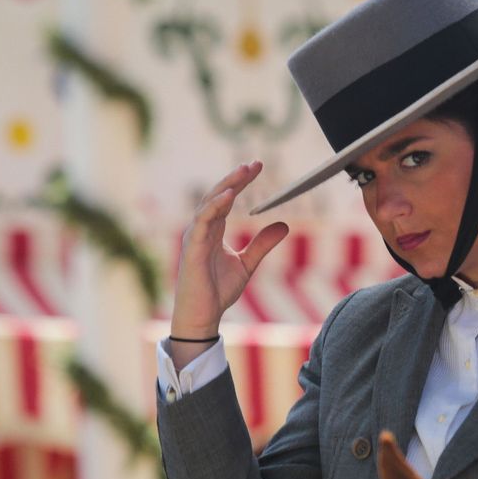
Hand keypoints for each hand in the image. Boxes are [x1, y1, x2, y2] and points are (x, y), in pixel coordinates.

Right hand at [170, 160, 289, 339]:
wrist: (203, 316)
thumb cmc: (218, 291)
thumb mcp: (247, 264)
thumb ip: (263, 244)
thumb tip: (284, 225)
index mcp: (213, 230)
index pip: (227, 198)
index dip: (241, 181)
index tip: (258, 166)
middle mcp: (202, 229)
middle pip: (218, 195)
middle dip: (236, 178)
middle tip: (254, 163)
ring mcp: (195, 237)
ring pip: (209, 203)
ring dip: (226, 185)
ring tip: (243, 172)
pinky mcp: (193, 248)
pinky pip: (202, 221)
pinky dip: (215, 206)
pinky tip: (228, 195)